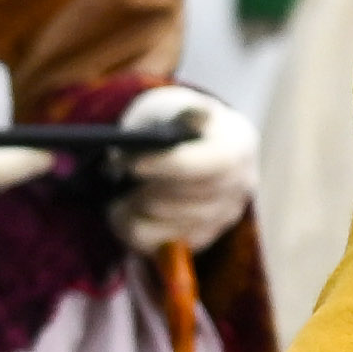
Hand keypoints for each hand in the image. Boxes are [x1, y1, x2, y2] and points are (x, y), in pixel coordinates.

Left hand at [101, 83, 251, 253]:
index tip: (131, 164)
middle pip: (186, 199)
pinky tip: (124, 208)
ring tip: (117, 190)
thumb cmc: (173, 122)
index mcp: (238, 145)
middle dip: (144, 189)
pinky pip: (158, 244)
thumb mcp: (174, 107)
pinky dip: (132, 227)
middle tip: (112, 172)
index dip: (167, 167)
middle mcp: (240, 185)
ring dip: (134, 207)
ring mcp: (224, 216)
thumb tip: (191, 119)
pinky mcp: (202, 238)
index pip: (209, 165)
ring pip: (168, 224)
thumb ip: (182, 113)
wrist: (185, 143)